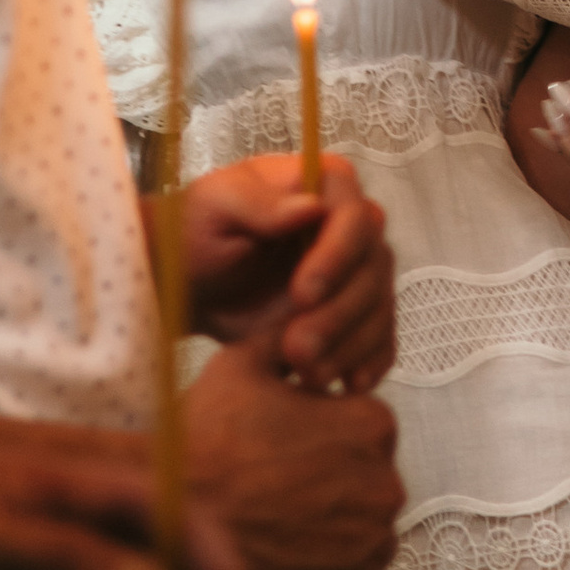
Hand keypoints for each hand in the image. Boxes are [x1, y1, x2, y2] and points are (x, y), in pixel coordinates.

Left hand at [180, 154, 394, 390]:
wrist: (190, 282)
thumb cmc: (197, 231)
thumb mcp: (215, 205)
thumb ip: (259, 202)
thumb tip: (310, 207)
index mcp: (326, 184)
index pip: (355, 218)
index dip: (336, 258)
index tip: (302, 294)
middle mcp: (353, 226)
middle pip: (373, 269)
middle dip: (339, 314)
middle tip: (297, 349)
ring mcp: (357, 273)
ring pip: (379, 309)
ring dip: (349, 346)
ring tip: (304, 373)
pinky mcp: (354, 315)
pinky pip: (379, 340)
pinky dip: (368, 363)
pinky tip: (345, 384)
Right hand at [189, 329, 402, 569]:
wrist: (171, 528)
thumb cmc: (201, 447)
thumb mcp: (239, 367)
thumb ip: (286, 338)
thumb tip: (305, 316)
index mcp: (369, 424)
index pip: (366, 427)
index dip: (325, 436)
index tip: (292, 449)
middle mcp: (384, 484)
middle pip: (367, 485)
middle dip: (332, 490)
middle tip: (278, 496)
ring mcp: (371, 545)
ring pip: (365, 540)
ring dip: (335, 542)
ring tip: (279, 537)